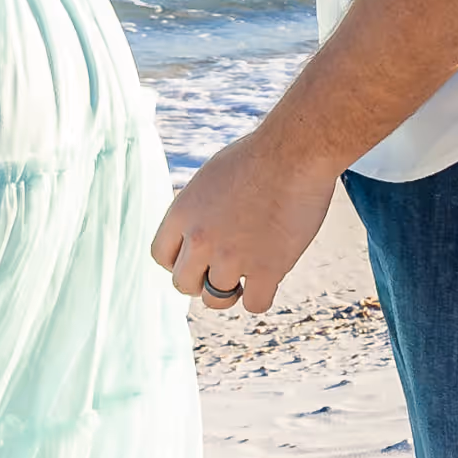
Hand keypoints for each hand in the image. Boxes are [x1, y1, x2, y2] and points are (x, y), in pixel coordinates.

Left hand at [149, 122, 336, 316]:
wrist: (295, 152)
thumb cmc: (259, 156)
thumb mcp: (212, 177)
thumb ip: (199, 210)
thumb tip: (196, 235)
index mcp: (182, 213)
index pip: (161, 256)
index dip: (180, 260)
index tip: (200, 257)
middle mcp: (200, 239)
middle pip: (183, 284)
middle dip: (201, 281)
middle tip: (224, 269)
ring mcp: (232, 257)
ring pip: (216, 300)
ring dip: (232, 290)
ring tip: (249, 272)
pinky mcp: (266, 269)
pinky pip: (254, 305)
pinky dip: (260, 297)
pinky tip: (269, 279)